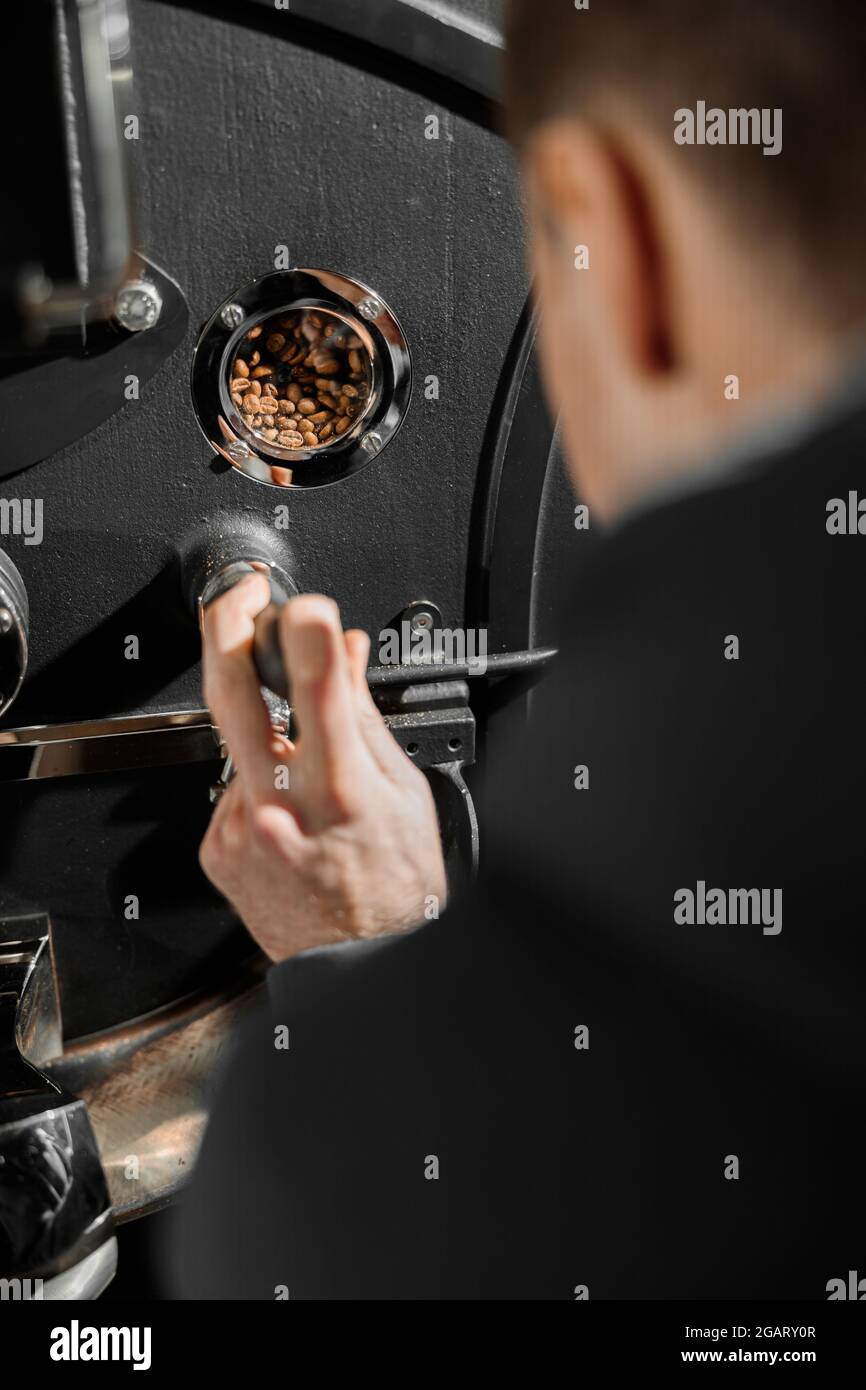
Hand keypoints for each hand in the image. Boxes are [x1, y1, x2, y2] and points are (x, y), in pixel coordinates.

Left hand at [199, 578, 447, 961]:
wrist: (360, 970)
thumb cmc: (396, 887)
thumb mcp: (405, 792)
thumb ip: (363, 715)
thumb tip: (346, 652)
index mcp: (344, 792)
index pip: (318, 689)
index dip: (307, 631)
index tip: (303, 604)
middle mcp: (283, 811)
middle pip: (231, 696)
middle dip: (227, 628)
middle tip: (240, 598)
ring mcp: (241, 832)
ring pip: (234, 742)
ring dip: (264, 734)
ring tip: (305, 771)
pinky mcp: (216, 849)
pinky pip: (228, 787)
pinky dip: (255, 783)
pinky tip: (287, 812)